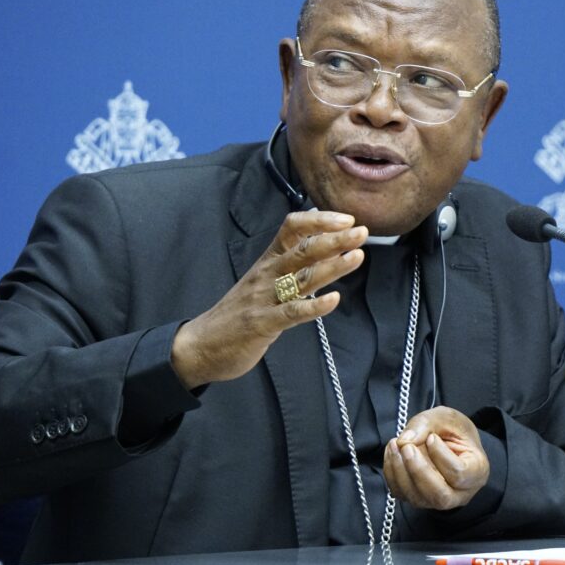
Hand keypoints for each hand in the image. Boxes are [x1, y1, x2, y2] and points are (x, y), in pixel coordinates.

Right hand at [171, 211, 366, 387]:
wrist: (202, 344)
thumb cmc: (240, 311)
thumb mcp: (266, 281)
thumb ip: (294, 266)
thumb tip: (330, 248)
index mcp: (268, 259)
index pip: (292, 227)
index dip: (319, 220)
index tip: (346, 219)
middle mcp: (267, 273)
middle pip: (303, 249)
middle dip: (334, 239)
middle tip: (362, 232)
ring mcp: (264, 298)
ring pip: (302, 277)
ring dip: (332, 266)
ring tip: (357, 256)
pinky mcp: (263, 323)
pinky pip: (292, 312)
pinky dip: (314, 306)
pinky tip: (334, 299)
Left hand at [383, 406, 488, 509]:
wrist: (446, 440)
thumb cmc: (452, 430)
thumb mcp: (446, 417)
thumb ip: (427, 424)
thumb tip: (404, 441)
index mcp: (476, 472)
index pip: (459, 474)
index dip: (441, 456)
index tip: (431, 437)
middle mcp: (460, 493)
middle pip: (440, 496)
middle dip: (418, 470)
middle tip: (406, 446)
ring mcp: (438, 500)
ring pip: (418, 498)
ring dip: (400, 471)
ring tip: (395, 444)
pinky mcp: (419, 499)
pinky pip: (402, 494)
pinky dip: (392, 474)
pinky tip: (392, 453)